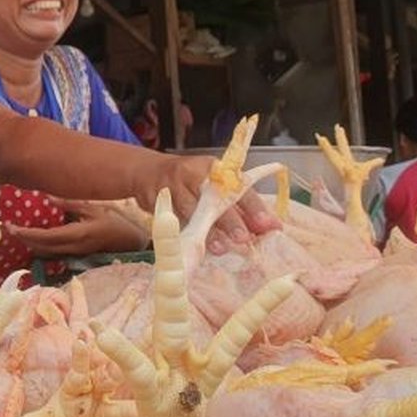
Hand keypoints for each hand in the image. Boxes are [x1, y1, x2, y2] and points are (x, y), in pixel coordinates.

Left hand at [5, 201, 147, 256]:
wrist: (133, 241)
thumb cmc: (115, 222)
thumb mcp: (94, 208)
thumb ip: (71, 204)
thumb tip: (48, 197)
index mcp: (78, 234)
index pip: (46, 237)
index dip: (27, 234)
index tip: (12, 227)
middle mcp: (75, 248)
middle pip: (43, 248)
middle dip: (25, 240)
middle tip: (9, 229)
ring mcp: (77, 255)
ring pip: (48, 254)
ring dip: (32, 246)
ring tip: (19, 235)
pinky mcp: (78, 257)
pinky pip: (55, 255)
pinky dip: (42, 249)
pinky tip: (35, 243)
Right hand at [139, 125, 281, 252]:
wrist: (146, 172)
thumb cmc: (188, 182)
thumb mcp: (213, 184)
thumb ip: (240, 205)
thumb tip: (270, 227)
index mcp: (213, 167)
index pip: (238, 186)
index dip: (253, 206)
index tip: (268, 225)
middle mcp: (192, 172)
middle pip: (213, 197)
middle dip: (229, 220)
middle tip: (243, 239)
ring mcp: (171, 184)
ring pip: (190, 209)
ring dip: (205, 231)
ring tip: (219, 248)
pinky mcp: (154, 197)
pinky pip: (170, 217)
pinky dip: (182, 233)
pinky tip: (191, 246)